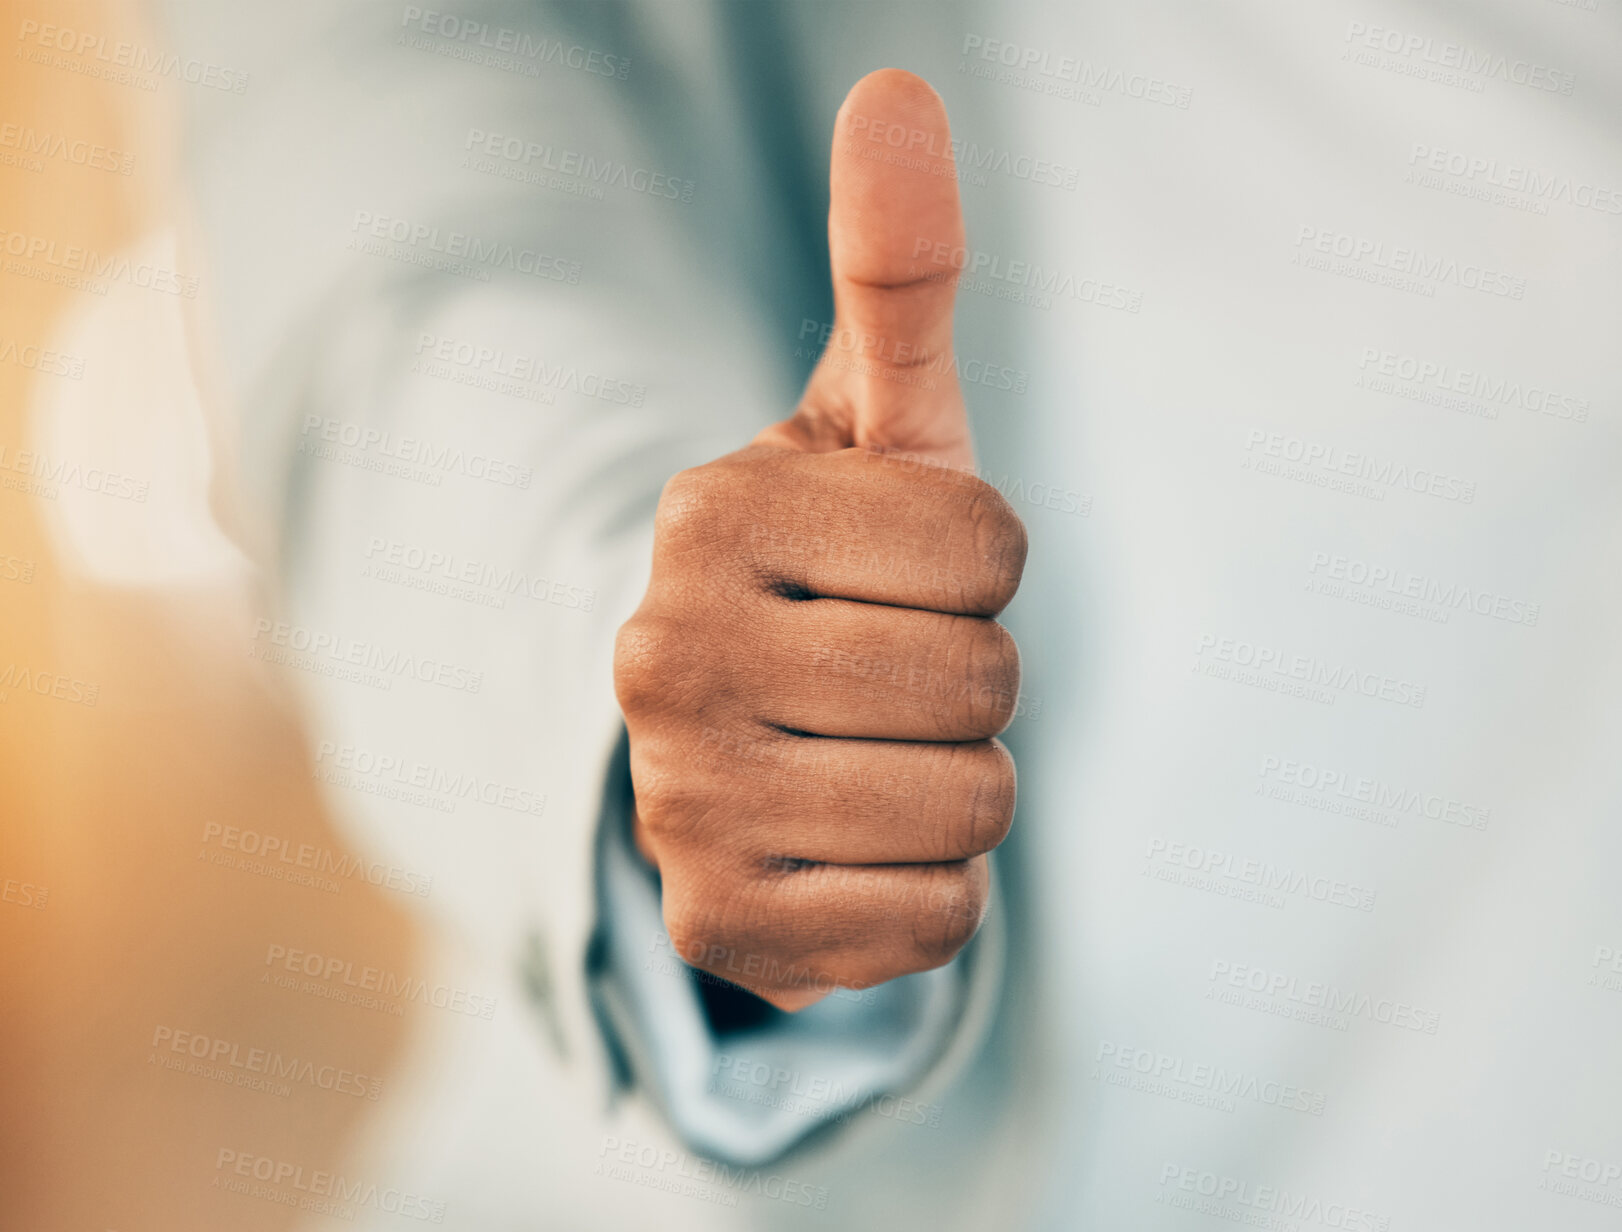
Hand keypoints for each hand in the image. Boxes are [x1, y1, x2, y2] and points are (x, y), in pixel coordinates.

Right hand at [613, 69, 1025, 1010]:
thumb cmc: (842, 568)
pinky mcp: (715, 931)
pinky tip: (855, 847)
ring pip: (971, 811)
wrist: (748, 741)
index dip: (989, 567)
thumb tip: (899, 86)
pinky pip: (935, 925)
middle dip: (975, 680)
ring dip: (964, 785)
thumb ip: (898, 275)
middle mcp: (661, 658)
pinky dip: (933, 890)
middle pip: (983, 684)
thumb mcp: (876, 429)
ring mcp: (676, 805)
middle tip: (888, 672)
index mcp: (708, 513)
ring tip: (874, 753)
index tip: (910, 573)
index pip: (990, 551)